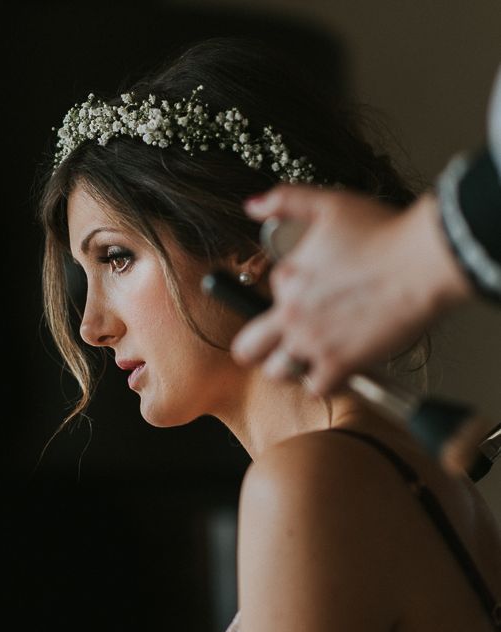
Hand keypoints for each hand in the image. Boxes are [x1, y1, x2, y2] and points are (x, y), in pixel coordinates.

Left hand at [231, 186, 472, 394]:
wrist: (424, 262)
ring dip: (291, 368)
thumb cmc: (384, 233)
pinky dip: (326, 383)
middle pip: (249, 349)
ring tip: (311, 358)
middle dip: (260, 349)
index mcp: (285, 279)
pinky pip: (317, 389)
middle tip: (279, 346)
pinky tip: (339, 369)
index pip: (268, 296)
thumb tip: (252, 206)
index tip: (311, 295)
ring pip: (278, 373)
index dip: (288, 296)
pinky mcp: (339, 365)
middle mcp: (291, 314)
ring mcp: (312, 343)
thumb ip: (285, 200)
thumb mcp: (328, 204)